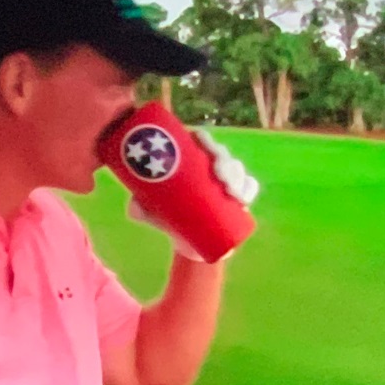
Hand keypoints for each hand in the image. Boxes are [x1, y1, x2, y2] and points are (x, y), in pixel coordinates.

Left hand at [127, 130, 258, 261]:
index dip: (205, 139)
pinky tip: (244, 198)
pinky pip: (249, 186)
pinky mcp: (238, 195)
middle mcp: (210, 165)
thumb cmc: (167, 219)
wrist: (187, 244)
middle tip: (219, 177)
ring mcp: (226, 179)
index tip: (203, 148)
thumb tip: (134, 207)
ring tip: (231, 193)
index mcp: (190, 159)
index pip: (200, 140)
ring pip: (237, 169)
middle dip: (224, 162)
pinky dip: (249, 189)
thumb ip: (138, 208)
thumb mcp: (148, 213)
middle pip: (221, 153)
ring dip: (237, 176)